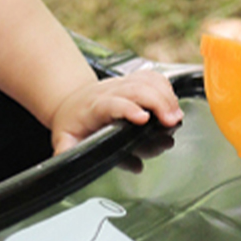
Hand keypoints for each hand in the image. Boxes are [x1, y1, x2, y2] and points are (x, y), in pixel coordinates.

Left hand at [50, 70, 182, 154]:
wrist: (70, 102)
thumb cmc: (72, 123)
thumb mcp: (64, 140)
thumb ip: (66, 152)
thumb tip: (65, 162)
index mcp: (93, 107)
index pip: (112, 104)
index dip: (129, 109)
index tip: (144, 118)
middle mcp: (109, 92)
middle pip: (137, 89)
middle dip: (158, 103)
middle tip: (172, 121)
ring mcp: (122, 84)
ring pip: (147, 81)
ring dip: (166, 96)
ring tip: (176, 116)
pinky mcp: (132, 81)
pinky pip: (152, 77)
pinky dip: (166, 88)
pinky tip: (173, 104)